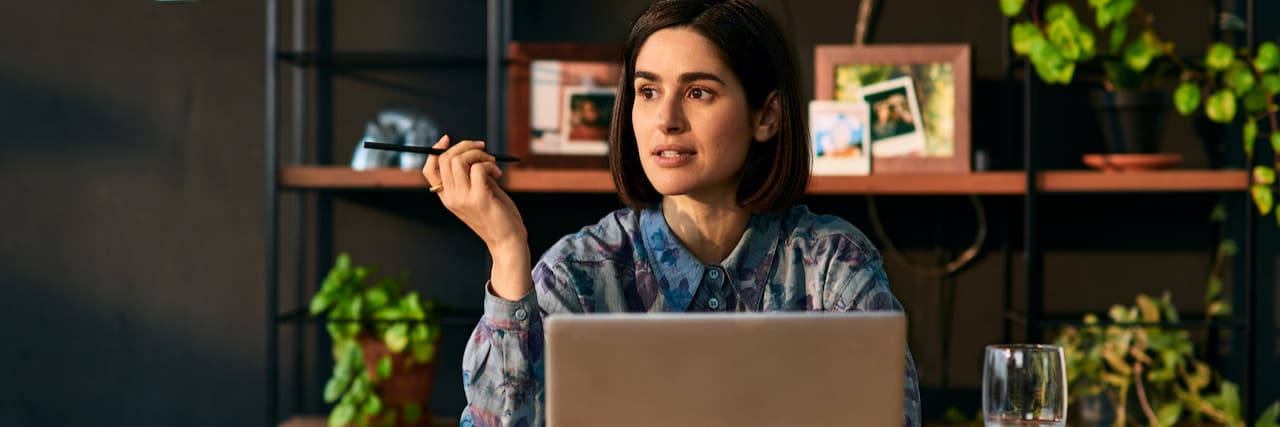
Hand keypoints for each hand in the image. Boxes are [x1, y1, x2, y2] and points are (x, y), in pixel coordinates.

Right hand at [422, 135, 526, 251]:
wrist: (508, 241)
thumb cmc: (497, 216)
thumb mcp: (480, 193)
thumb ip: (473, 175)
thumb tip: (473, 151)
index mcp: (447, 197)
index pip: (430, 170)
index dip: (435, 150)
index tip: (447, 139)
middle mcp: (451, 198)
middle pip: (444, 159)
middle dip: (465, 146)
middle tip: (483, 149)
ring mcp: (463, 199)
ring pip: (459, 161)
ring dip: (479, 154)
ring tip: (492, 164)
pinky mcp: (479, 199)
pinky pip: (478, 168)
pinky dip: (489, 165)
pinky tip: (498, 174)